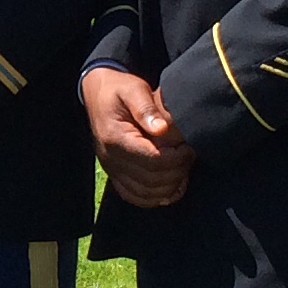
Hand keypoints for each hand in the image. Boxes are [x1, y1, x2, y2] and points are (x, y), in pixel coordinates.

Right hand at [82, 66, 193, 205]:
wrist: (98, 94)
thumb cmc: (119, 90)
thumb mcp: (133, 89)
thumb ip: (146, 108)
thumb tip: (162, 129)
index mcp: (115, 138)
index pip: (152, 160)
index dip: (176, 158)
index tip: (188, 147)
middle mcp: (111, 158)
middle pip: (151, 180)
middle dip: (177, 172)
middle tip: (189, 156)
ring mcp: (111, 169)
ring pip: (145, 194)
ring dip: (169, 187)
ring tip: (182, 169)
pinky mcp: (114, 174)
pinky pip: (134, 196)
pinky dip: (154, 198)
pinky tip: (170, 187)